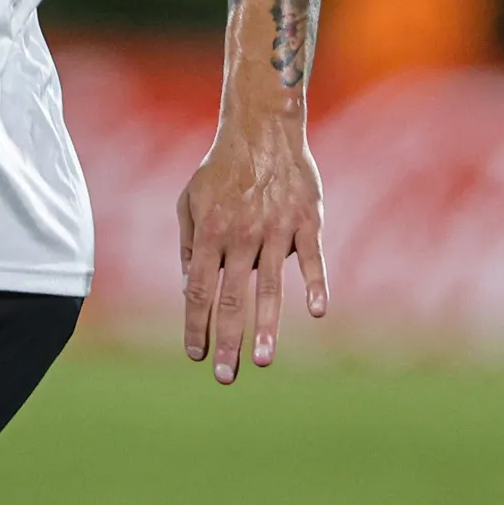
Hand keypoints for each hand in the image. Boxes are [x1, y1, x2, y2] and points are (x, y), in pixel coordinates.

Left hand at [176, 118, 326, 384]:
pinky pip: (312, 258)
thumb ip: (188, 243)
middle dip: (227, 340)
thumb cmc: (221, 168)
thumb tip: (187, 284)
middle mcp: (240, 236)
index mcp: (209, 233)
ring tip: (261, 360)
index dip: (195, 324)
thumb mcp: (189, 200)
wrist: (262, 128)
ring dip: (265, 326)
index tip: (196, 354)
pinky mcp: (307, 220)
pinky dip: (315, 284)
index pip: (197, 290)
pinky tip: (316, 312)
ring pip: (269, 286)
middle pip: (231, 298)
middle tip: (225, 376)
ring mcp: (276, 229)